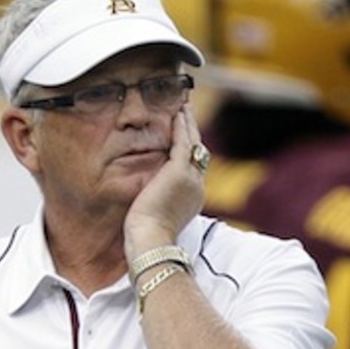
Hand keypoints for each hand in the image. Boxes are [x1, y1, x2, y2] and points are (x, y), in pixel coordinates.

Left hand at [124, 104, 205, 252]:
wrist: (153, 241)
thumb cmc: (150, 236)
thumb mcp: (160, 215)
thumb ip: (161, 200)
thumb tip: (151, 196)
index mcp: (194, 196)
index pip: (195, 167)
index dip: (191, 149)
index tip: (186, 137)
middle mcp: (197, 185)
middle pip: (199, 151)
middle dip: (193, 132)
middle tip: (187, 113)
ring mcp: (190, 178)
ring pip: (194, 143)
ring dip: (189, 124)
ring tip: (184, 107)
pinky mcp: (178, 172)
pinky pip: (182, 143)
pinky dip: (181, 127)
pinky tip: (177, 114)